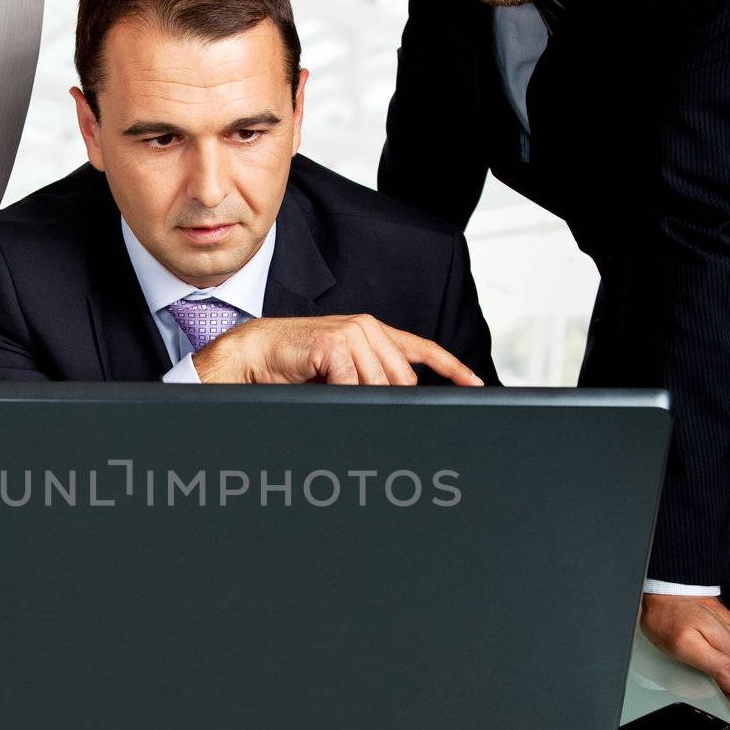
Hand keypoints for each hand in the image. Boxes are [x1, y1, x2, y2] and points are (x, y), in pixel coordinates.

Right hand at [192, 315, 485, 386]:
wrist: (254, 353)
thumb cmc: (292, 366)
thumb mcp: (339, 370)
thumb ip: (369, 376)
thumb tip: (396, 401)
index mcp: (373, 333)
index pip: (423, 349)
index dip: (453, 367)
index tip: (474, 383)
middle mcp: (368, 327)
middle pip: (402, 380)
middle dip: (384, 398)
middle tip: (347, 396)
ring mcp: (353, 332)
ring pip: (380, 384)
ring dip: (356, 395)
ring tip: (326, 387)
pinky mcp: (336, 342)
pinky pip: (352, 383)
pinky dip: (339, 392)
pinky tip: (319, 382)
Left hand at [640, 594, 729, 720]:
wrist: (670, 591)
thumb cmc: (672, 617)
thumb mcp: (688, 646)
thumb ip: (720, 668)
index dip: (728, 705)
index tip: (710, 704)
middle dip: (726, 695)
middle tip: (701, 688)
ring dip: (725, 684)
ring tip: (703, 678)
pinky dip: (724, 672)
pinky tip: (710, 670)